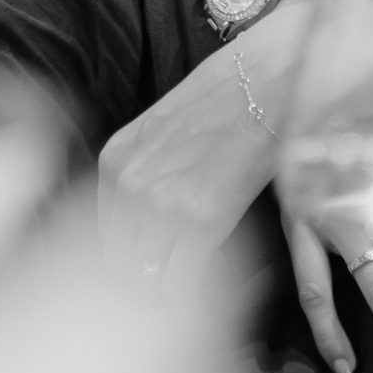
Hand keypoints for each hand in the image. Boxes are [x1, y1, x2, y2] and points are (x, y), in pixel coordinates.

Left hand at [97, 10, 305, 280]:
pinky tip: (214, 278)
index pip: (104, 235)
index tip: (155, 267)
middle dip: (144, 281)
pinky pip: (182, 282)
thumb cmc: (226, 100)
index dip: (131, 257)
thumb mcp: (160, 132)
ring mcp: (160, 205)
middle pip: (119, 262)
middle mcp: (127, 184)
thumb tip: (148, 230)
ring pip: (146, 279)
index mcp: (113, 162)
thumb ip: (145, 176)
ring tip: (197, 285)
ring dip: (169, 290)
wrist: (268, 82)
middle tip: (176, 286)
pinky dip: (196, 290)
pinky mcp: (201, 220)